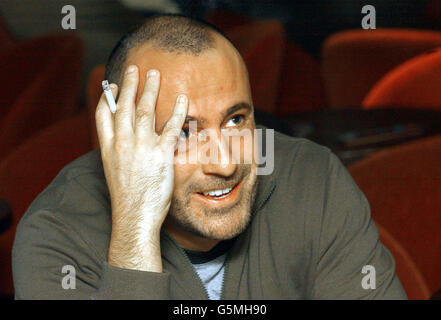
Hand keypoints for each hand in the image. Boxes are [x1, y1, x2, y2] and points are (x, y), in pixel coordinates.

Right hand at [95, 65, 187, 270]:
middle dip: (129, 85)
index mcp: (107, 149)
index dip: (108, 97)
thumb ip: (119, 153)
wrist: (134, 217)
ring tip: (155, 74)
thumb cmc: (127, 199)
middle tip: (134, 68)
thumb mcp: (115, 173)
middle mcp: (122, 143)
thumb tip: (125, 142)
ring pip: (144, 110)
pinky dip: (177, 111)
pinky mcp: (160, 154)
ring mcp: (141, 147)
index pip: (103, 115)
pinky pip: (170, 127)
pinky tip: (183, 98)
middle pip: (124, 106)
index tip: (113, 85)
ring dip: (150, 89)